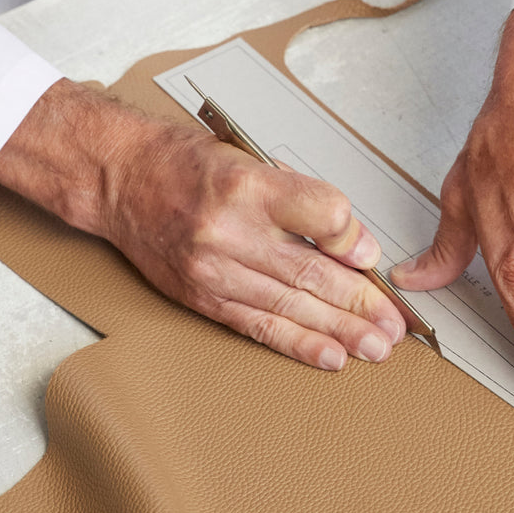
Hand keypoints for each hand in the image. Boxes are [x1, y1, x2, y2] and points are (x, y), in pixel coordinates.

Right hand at [0, 79, 405, 369]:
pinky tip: (329, 356)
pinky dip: (298, 343)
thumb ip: (297, 194)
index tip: (370, 253)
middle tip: (394, 324)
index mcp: (245, 185)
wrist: (119, 179)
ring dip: (339, 331)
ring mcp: (212, 269)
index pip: (321, 215)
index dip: (353, 239)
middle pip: (310, 271)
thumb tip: (348, 238)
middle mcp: (228, 230)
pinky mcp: (201, 296)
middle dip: (360, 302)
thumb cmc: (182, 161)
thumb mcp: (244, 157)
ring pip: (290, 305)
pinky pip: (257, 325)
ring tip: (375, 346)